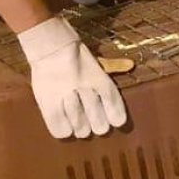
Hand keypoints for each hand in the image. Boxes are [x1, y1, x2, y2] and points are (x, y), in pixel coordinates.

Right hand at [17, 17, 127, 138]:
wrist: (50, 48)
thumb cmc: (75, 55)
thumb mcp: (95, 60)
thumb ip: (112, 66)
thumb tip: (131, 65)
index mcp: (97, 76)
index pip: (111, 98)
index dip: (115, 112)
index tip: (118, 123)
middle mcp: (83, 86)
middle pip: (95, 114)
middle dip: (98, 125)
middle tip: (98, 128)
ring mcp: (65, 94)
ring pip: (78, 121)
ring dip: (81, 129)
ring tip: (82, 131)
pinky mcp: (48, 100)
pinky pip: (57, 122)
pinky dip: (63, 130)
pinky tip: (66, 131)